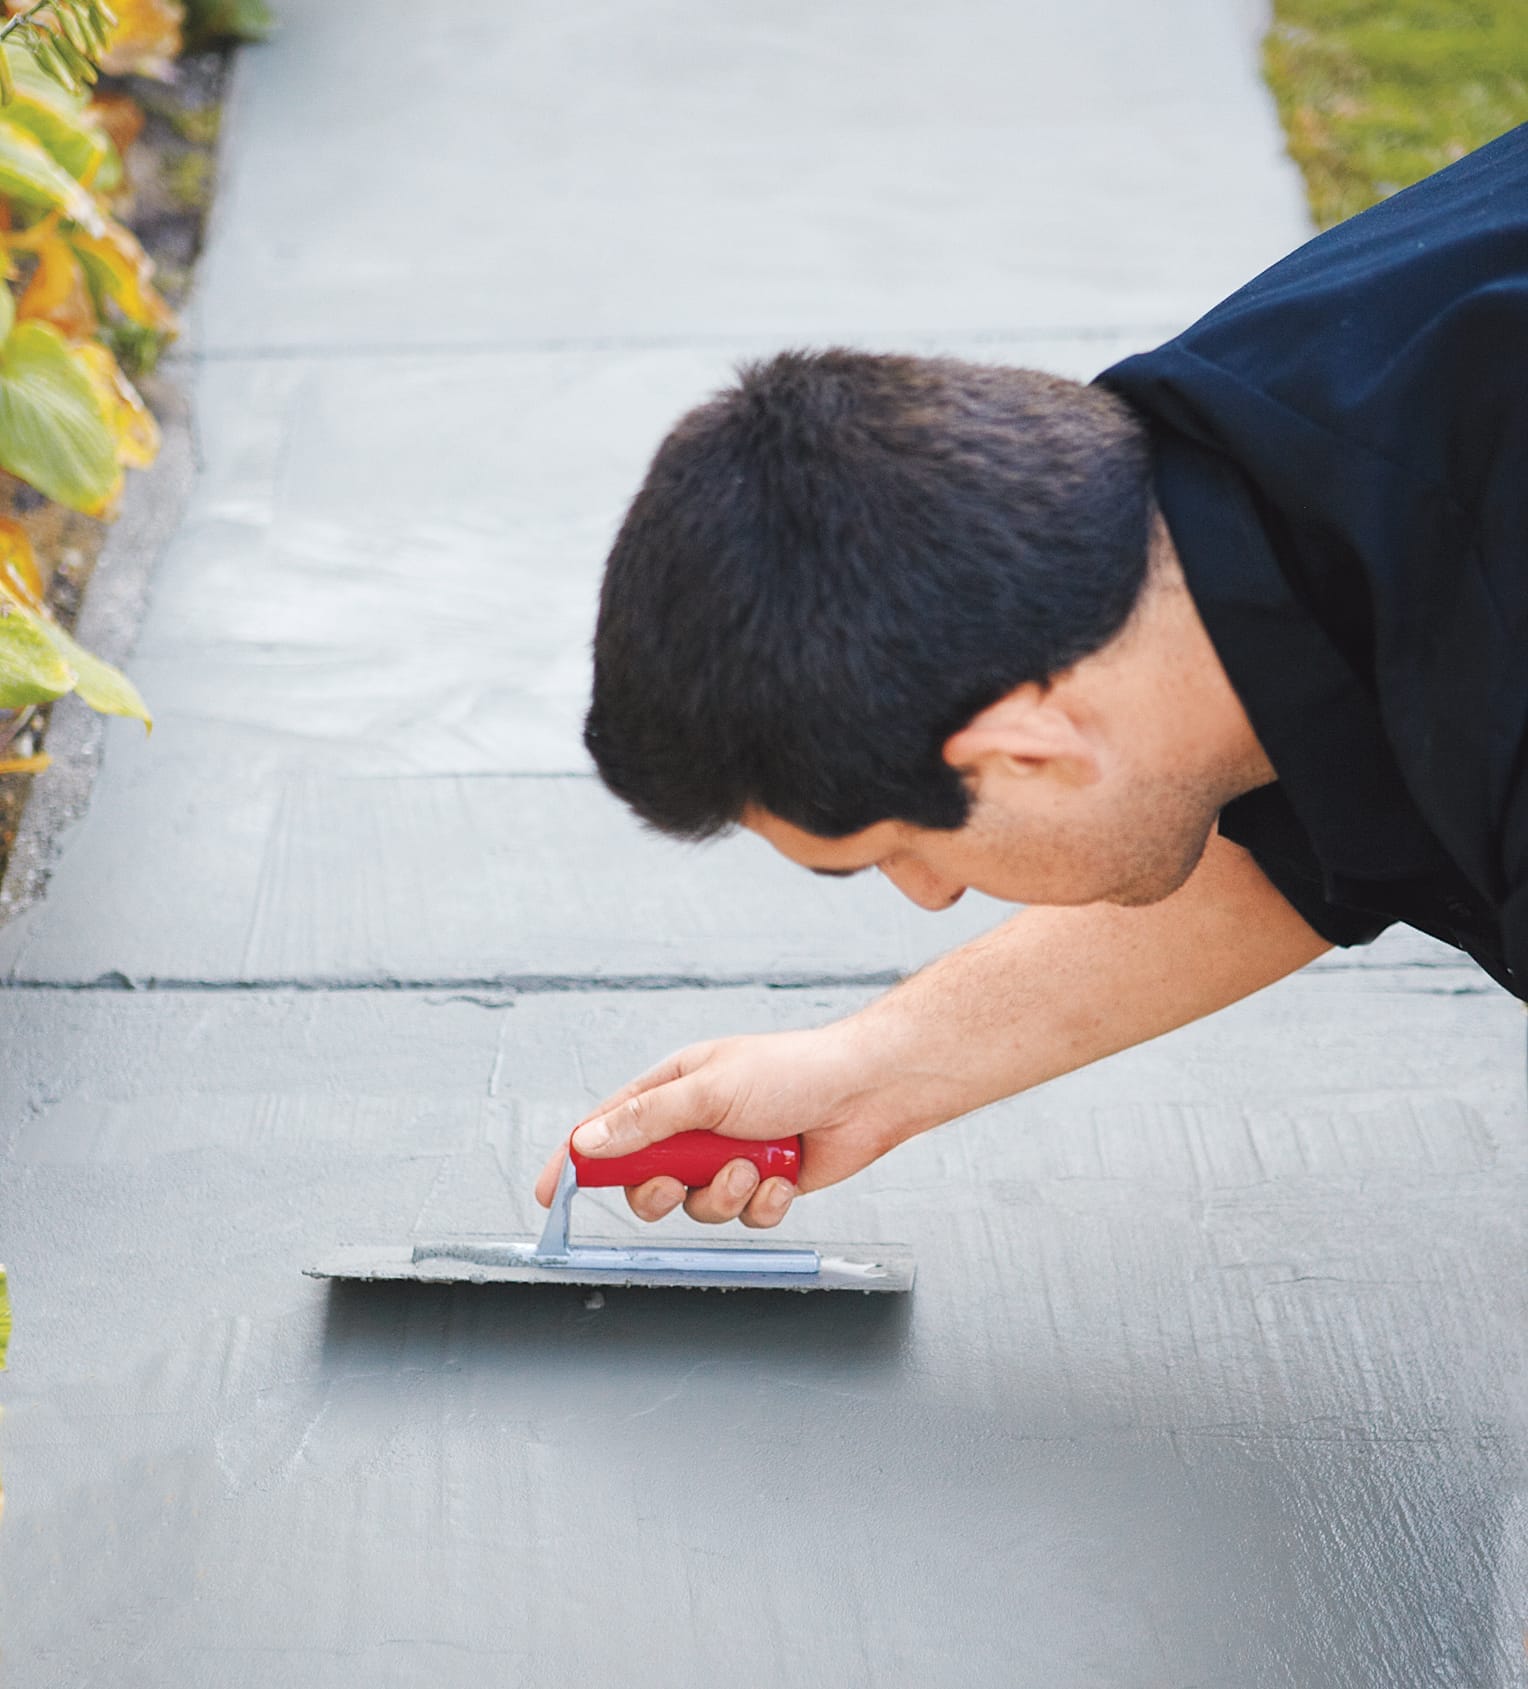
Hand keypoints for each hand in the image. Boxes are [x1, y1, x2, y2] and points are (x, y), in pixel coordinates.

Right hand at [533, 1024, 907, 1229]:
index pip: (609, 1127)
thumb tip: (590, 1141)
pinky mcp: (764, 1185)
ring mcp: (730, 1157)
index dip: (577, 1159)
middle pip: (647, 1179)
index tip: (549, 1191)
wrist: (866, 1091)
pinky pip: (745, 1216)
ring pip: (698, 1205)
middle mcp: (698, 1125)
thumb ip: (646, 1121)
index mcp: (674, 1089)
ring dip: (725, 1193)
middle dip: (663, 1190)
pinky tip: (783, 1174)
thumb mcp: (708, 1090)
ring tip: (752, 1166)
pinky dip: (763, 1201)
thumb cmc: (795, 1070)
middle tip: (680, 1180)